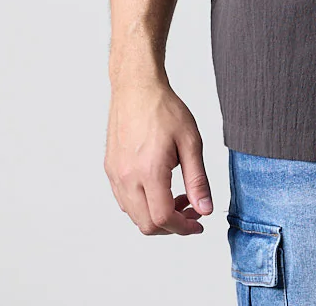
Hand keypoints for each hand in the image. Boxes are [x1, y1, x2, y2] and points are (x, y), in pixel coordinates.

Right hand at [105, 76, 213, 234]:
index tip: (198, 223)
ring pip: (134, 215)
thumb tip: (204, 208)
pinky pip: (124, 200)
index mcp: (149, 172)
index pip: (163, 218)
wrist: (137, 87)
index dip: (184, 227)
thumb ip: (197, 179)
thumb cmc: (163, 108)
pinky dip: (142, 205)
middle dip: (172, 226)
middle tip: (191, 210)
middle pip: (147, 224)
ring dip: (156, 216)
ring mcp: (115, 175)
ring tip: (178, 196)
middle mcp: (127, 178)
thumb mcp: (191, 141)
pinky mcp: (110, 169)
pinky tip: (159, 188)